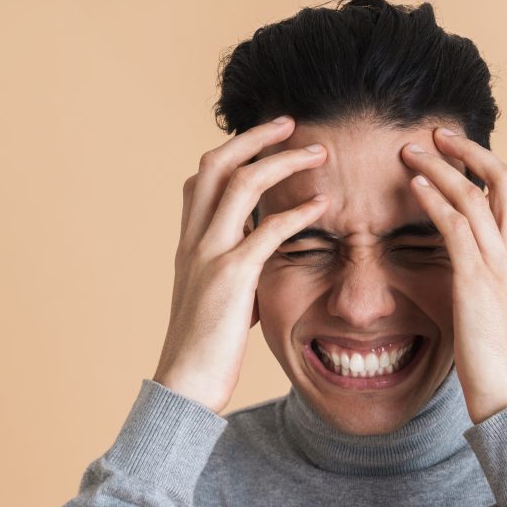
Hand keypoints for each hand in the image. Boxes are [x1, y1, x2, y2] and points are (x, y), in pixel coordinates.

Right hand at [153, 117, 329, 412]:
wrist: (183, 385)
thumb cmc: (206, 348)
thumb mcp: (219, 298)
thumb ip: (237, 269)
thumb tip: (262, 258)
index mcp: (189, 243)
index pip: (203, 179)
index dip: (234, 150)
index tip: (267, 139)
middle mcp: (193, 240)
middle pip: (216, 164)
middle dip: (254, 136)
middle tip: (291, 121)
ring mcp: (208, 256)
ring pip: (238, 184)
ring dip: (281, 160)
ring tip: (318, 152)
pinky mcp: (230, 279)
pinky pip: (265, 232)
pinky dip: (297, 212)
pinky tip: (323, 205)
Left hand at [401, 128, 506, 423]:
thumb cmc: (504, 367)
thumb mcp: (502, 317)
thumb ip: (491, 288)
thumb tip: (468, 276)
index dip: (492, 169)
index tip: (464, 156)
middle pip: (506, 180)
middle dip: (472, 151)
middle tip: (439, 134)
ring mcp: (504, 266)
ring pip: (478, 194)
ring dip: (444, 165)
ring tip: (413, 148)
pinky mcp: (479, 282)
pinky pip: (457, 225)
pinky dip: (435, 197)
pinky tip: (415, 184)